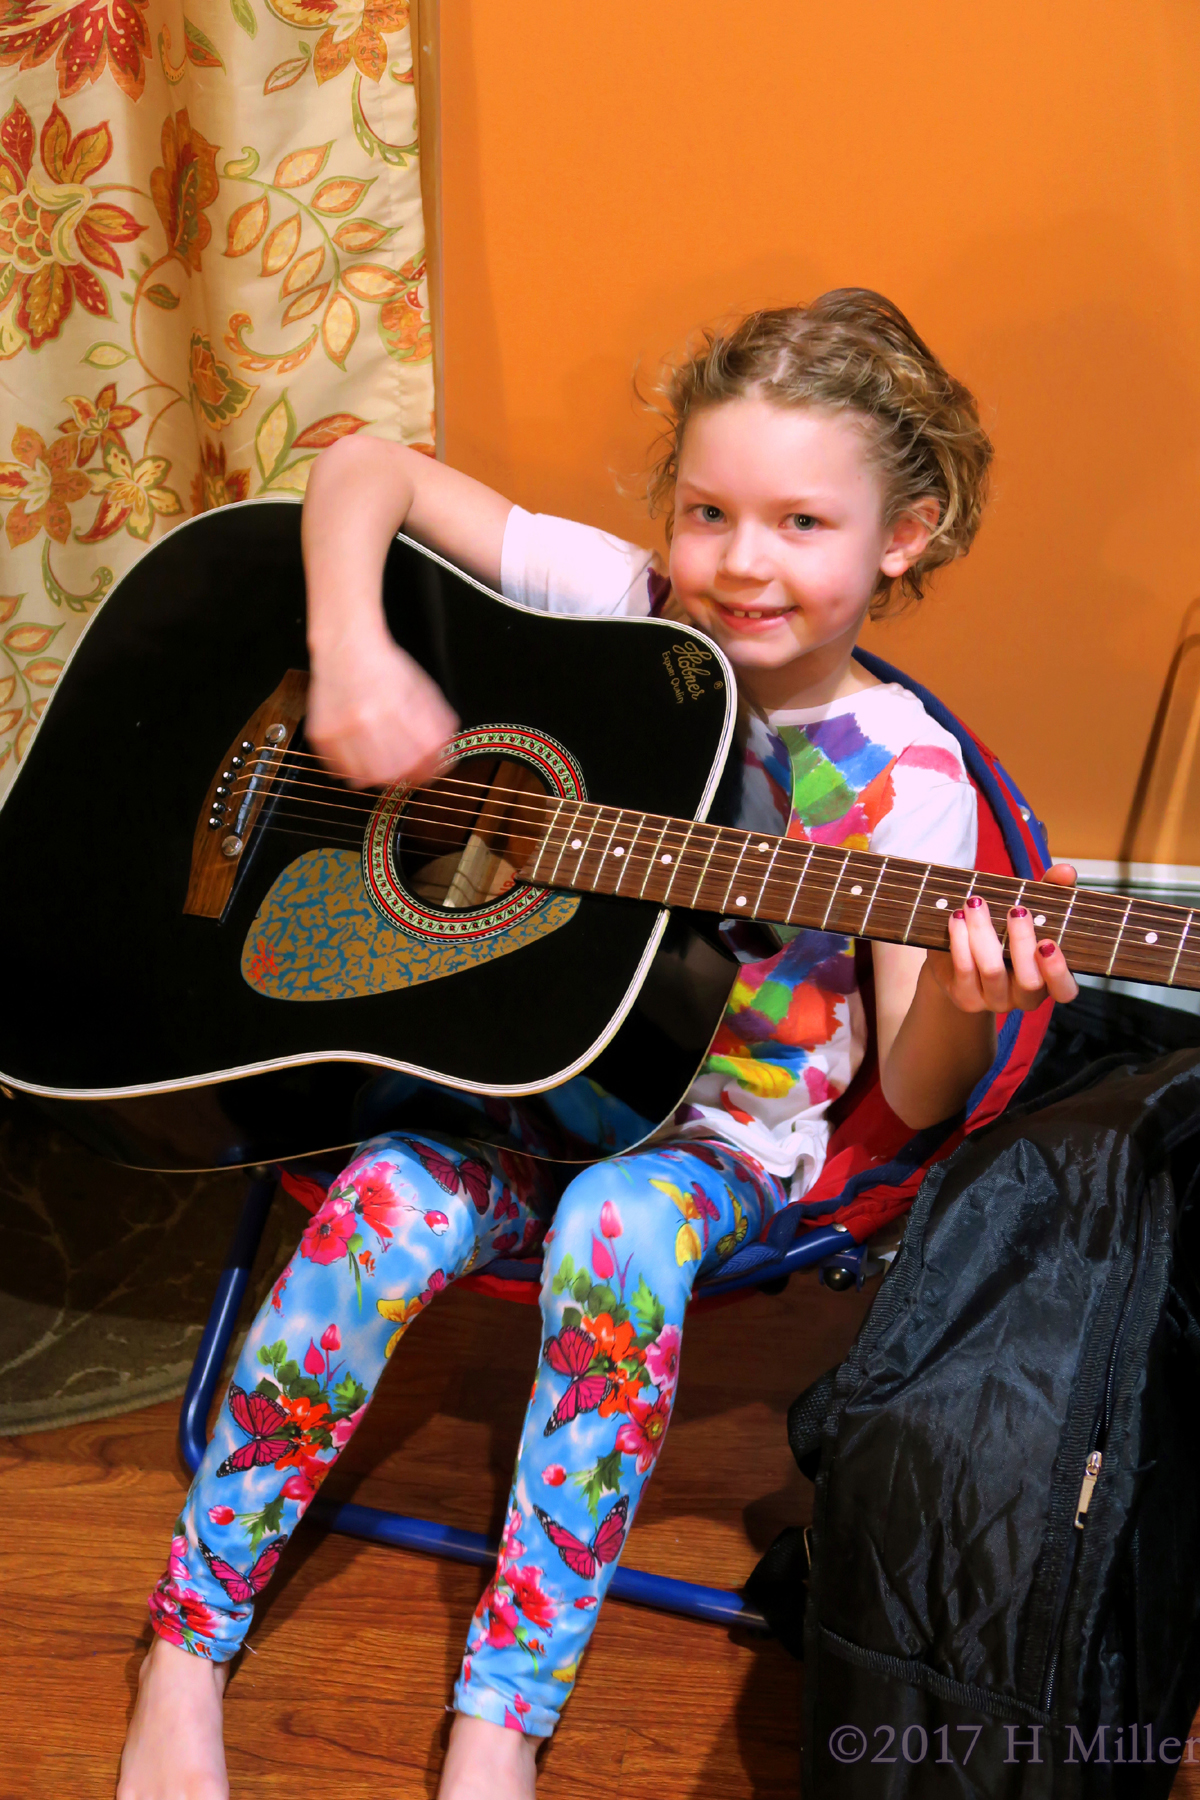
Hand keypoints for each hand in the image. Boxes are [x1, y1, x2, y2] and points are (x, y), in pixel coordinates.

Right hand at [306, 627, 458, 787]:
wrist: (347, 646)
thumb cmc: (386, 668)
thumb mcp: (422, 688)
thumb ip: (438, 722)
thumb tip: (447, 757)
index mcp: (401, 707)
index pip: (422, 756)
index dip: (430, 769)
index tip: (430, 772)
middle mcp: (372, 719)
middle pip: (396, 771)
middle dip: (405, 777)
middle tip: (405, 773)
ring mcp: (344, 728)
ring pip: (368, 776)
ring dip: (379, 778)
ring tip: (382, 770)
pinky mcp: (323, 733)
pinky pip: (339, 769)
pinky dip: (352, 772)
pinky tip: (359, 762)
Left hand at [924, 863, 1079, 1014]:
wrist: (957, 953)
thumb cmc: (1005, 928)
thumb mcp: (1032, 907)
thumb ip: (1052, 890)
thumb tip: (1067, 871)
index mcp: (1048, 979)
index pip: (1065, 991)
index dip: (1058, 972)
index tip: (1048, 943)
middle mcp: (1024, 996)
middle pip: (1029, 981)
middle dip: (1022, 942)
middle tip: (1017, 910)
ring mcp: (994, 1000)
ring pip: (992, 971)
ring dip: (984, 933)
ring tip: (976, 902)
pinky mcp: (965, 996)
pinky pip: (964, 969)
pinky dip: (960, 939)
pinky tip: (957, 916)